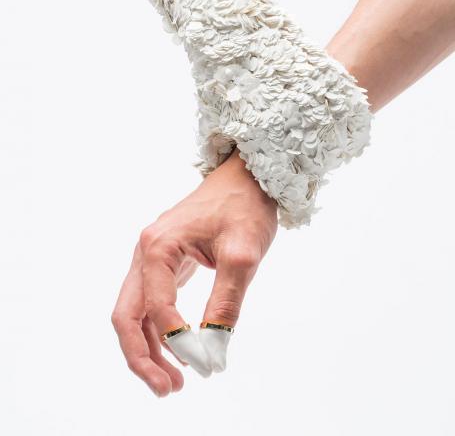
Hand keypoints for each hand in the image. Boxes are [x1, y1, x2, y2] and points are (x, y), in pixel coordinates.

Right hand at [111, 148, 277, 396]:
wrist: (248, 176)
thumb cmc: (244, 207)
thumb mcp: (242, 256)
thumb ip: (225, 305)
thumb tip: (214, 355)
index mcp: (158, 246)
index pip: (158, 308)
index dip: (178, 343)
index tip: (205, 366)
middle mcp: (146, 251)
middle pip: (127, 314)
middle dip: (142, 356)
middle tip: (168, 389)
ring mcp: (151, 256)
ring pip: (135, 312)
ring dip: (148, 348)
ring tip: (173, 382)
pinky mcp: (164, 261)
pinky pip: (151, 302)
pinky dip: (159, 330)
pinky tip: (177, 351)